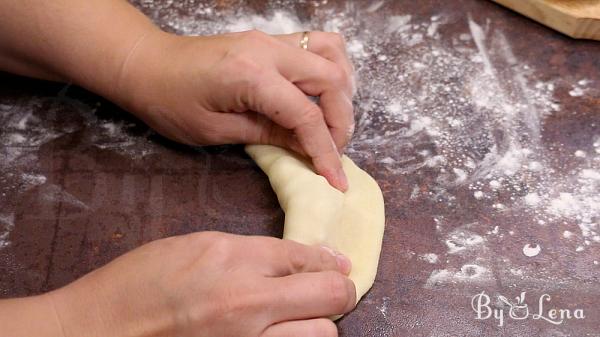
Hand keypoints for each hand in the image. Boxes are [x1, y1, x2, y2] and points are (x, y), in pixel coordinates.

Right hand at [48, 232, 355, 336]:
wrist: (96, 333)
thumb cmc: (137, 284)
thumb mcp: (194, 248)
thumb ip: (248, 253)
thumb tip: (293, 259)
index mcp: (231, 258)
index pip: (304, 256)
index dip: (326, 259)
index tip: (337, 264)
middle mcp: (245, 302)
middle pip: (329, 294)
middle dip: (337, 289)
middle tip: (331, 290)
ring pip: (323, 334)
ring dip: (318, 323)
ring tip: (300, 319)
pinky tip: (282, 333)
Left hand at [114, 30, 354, 190]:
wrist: (146, 65)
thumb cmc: (169, 102)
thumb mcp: (217, 130)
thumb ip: (269, 136)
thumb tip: (310, 149)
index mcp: (251, 75)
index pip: (306, 116)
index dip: (326, 152)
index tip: (336, 180)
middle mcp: (268, 50)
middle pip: (331, 81)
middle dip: (341, 122)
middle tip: (333, 152)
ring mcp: (271, 39)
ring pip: (333, 54)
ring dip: (342, 92)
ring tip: (334, 123)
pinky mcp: (270, 39)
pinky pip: (318, 44)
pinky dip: (332, 69)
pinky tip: (325, 94)